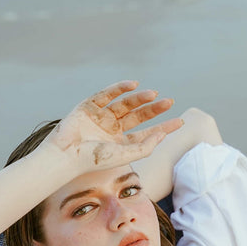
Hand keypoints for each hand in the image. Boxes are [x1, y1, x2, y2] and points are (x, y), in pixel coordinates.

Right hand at [45, 80, 183, 171]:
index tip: (180, 121)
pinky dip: (120, 88)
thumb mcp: (124, 156)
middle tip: (170, 102)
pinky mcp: (89, 106)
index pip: (146, 133)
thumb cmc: (93, 160)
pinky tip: (133, 85)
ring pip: (125, 104)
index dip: (163, 127)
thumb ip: (144, 148)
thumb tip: (162, 136)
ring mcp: (101, 117)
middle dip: (154, 109)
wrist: (66, 155)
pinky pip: (107, 94)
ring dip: (139, 98)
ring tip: (154, 95)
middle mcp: (112, 130)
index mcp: (121, 144)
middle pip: (138, 116)